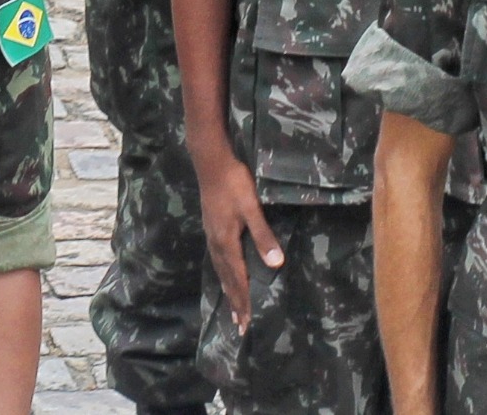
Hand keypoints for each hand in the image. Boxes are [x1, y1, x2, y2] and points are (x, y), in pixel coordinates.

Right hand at [198, 148, 283, 332]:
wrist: (210, 160)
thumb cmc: (234, 182)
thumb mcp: (252, 208)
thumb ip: (263, 235)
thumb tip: (276, 264)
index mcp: (227, 242)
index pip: (238, 279)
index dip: (244, 301)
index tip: (248, 323)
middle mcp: (217, 243)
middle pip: (227, 279)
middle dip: (235, 303)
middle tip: (240, 327)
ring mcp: (212, 234)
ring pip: (220, 270)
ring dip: (227, 291)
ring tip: (232, 310)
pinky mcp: (212, 227)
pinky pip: (217, 260)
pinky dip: (222, 275)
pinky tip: (224, 274)